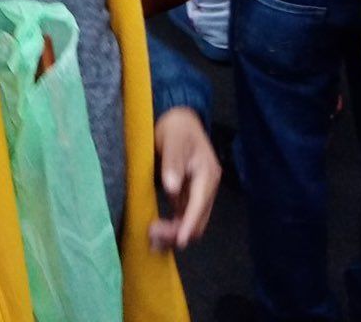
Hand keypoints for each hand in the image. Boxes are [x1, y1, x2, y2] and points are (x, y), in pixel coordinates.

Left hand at [150, 106, 220, 250]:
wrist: (181, 120)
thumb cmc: (177, 127)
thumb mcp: (173, 139)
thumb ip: (172, 162)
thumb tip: (171, 188)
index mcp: (207, 175)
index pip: (199, 205)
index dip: (189, 224)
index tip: (179, 240)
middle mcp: (207, 189)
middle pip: (197, 221)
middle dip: (177, 233)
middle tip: (152, 235)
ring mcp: (200, 194)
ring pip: (192, 223)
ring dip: (174, 233)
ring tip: (152, 238)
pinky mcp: (190, 195)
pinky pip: (185, 217)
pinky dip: (174, 227)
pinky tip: (159, 230)